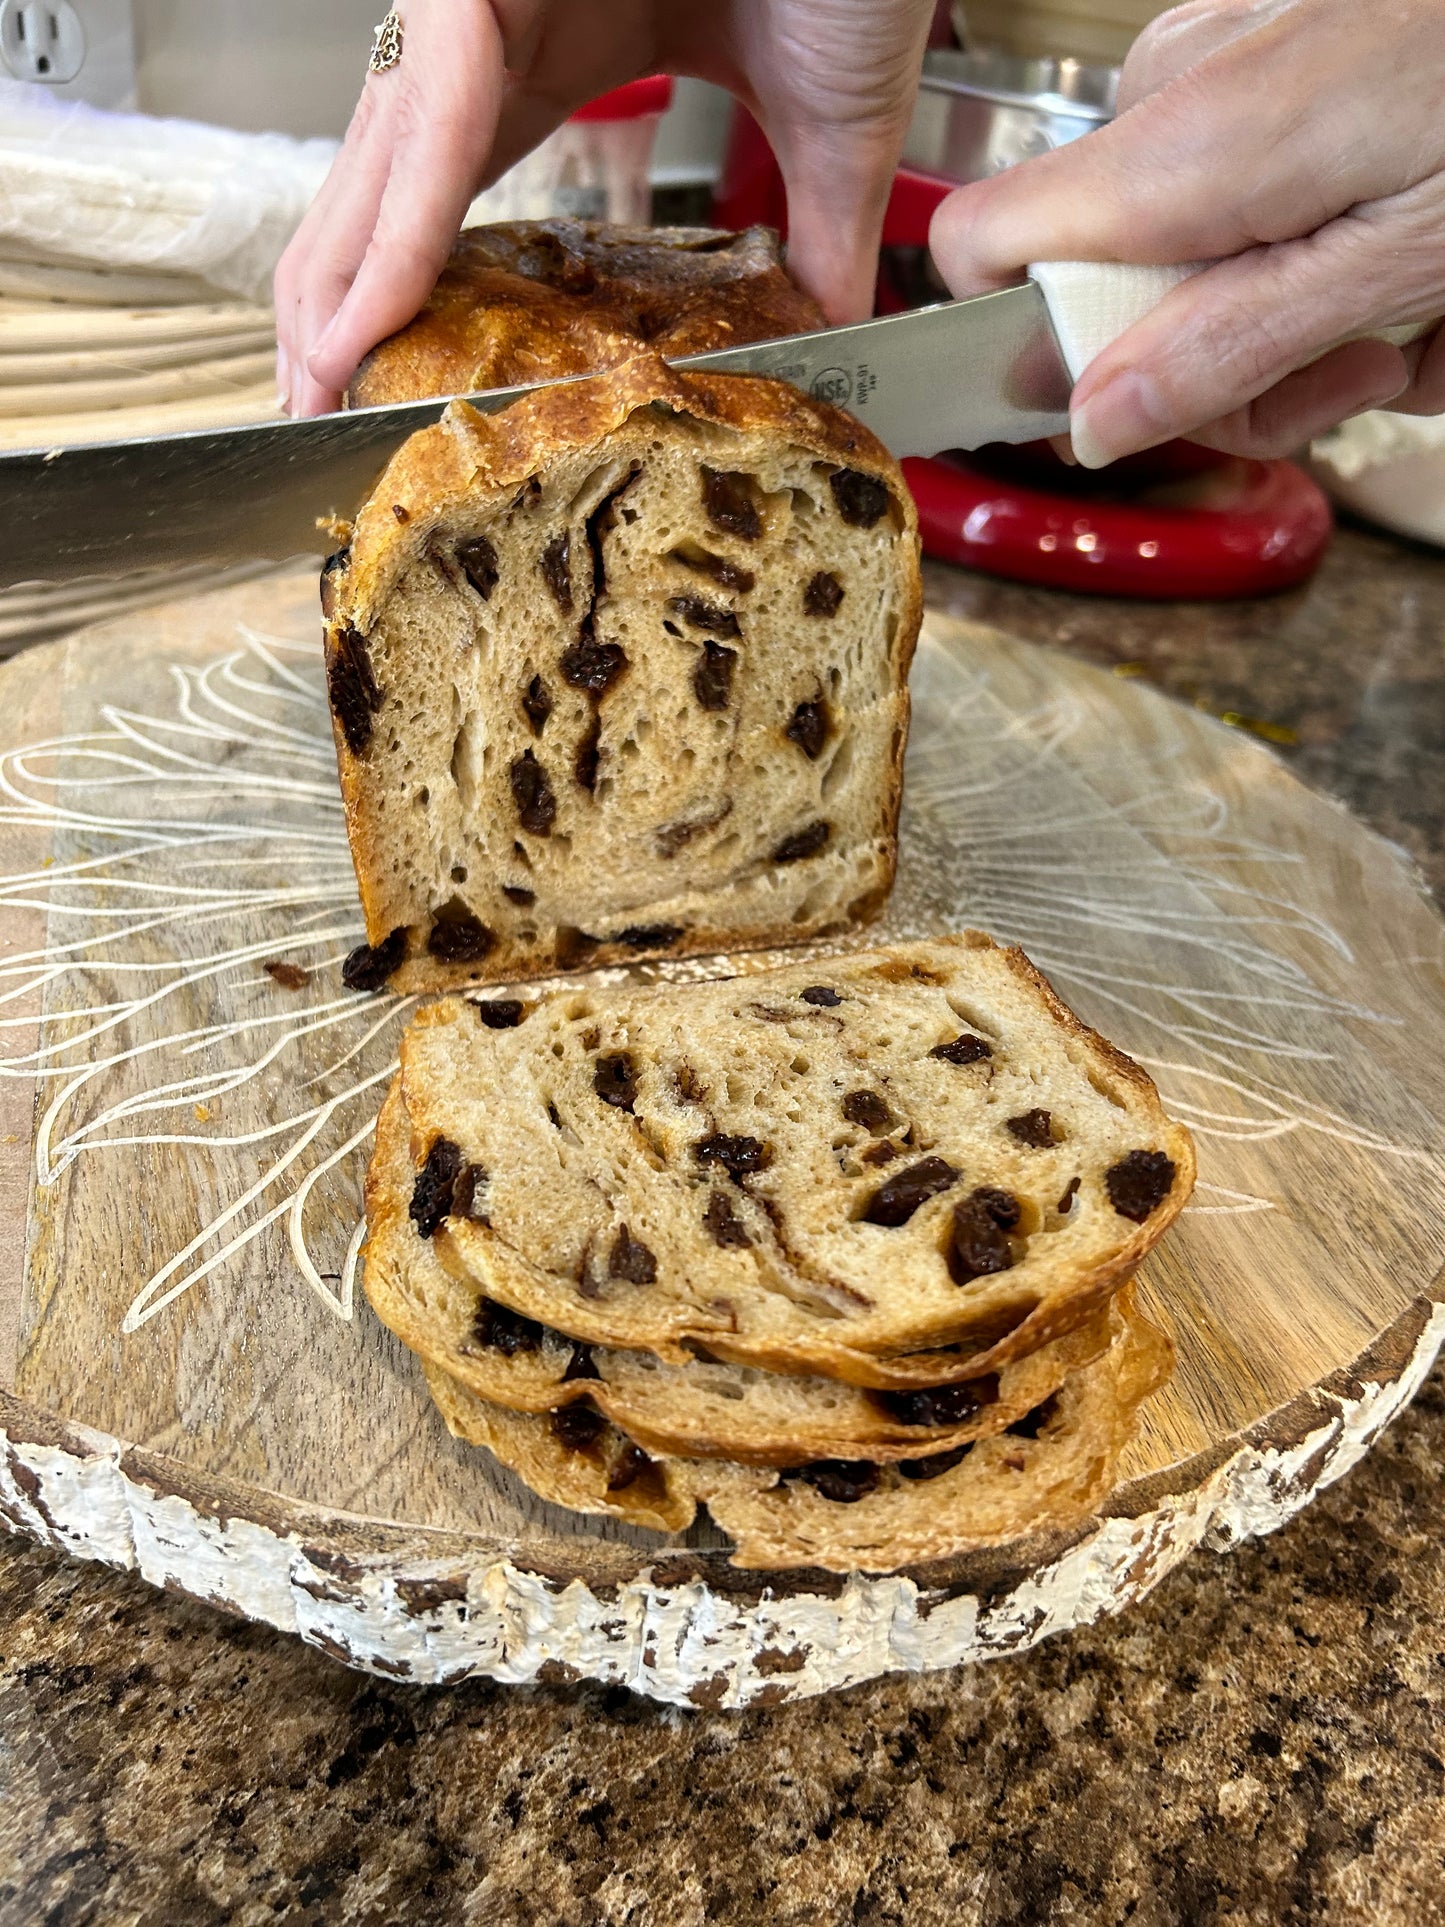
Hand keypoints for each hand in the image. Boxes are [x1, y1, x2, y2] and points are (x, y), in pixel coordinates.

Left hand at [275, 0, 934, 414]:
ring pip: (382, 158)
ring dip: (342, 286)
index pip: (453, 184)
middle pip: (388, 181)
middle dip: (344, 298)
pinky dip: (400, 233)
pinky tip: (368, 322)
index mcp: (564, 44)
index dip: (410, 282)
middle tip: (318, 408)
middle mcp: (502, 20)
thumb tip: (833, 330)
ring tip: (317, 389)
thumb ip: (817, 238)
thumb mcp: (832, 125)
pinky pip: (429, 120)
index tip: (384, 375)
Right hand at [929, 0, 1444, 465]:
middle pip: (1103, 282)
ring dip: (1294, 329)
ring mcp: (1232, 66)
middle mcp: (1184, 91)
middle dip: (1218, 367)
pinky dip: (1325, 258)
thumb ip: (1226, 352)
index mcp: (1184, 146)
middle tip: (1343, 377)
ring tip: (1408, 329)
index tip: (1117, 414)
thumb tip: (1092, 421)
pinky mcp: (1283, 63)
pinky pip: (1250, 197)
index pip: (983, 248)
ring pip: (1187, 255)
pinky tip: (1410, 276)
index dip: (1023, 354)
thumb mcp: (1395, 269)